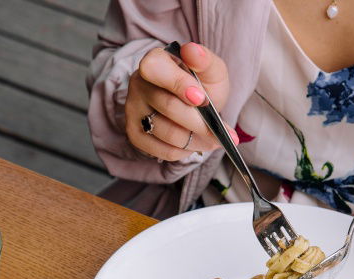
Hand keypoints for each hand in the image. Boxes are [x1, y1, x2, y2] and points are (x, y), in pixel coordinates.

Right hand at [124, 42, 235, 160]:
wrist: (193, 105)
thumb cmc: (201, 85)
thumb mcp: (211, 70)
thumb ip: (205, 61)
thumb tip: (193, 51)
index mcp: (154, 61)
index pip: (156, 69)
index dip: (178, 84)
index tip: (202, 99)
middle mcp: (138, 84)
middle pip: (168, 106)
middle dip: (198, 121)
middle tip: (219, 131)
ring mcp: (133, 110)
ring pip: (166, 132)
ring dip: (195, 140)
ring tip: (213, 140)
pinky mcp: (135, 134)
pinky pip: (160, 150)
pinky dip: (183, 151)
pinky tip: (195, 145)